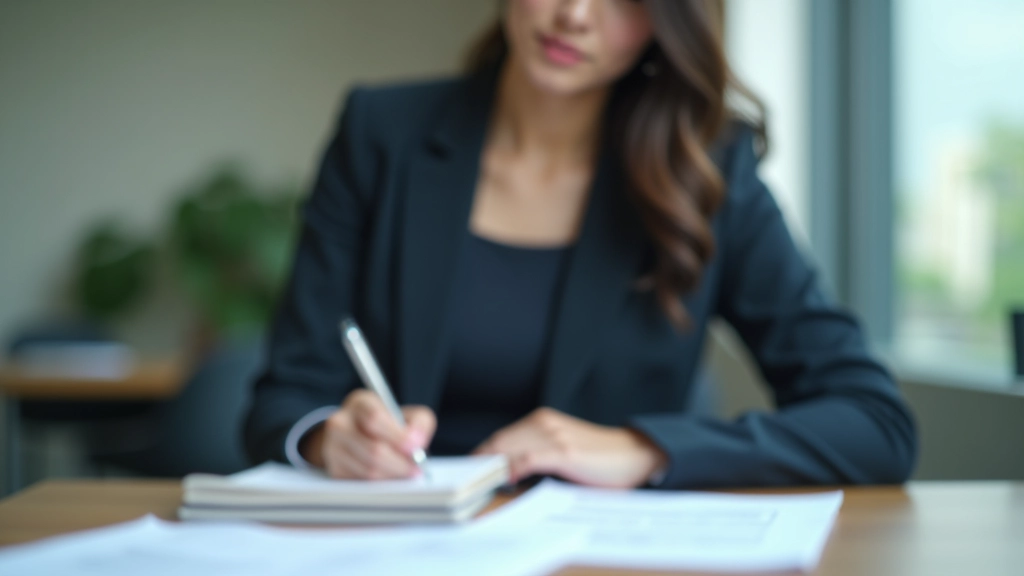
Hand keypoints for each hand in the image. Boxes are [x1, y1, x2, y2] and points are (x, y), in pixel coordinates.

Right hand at [300, 389, 435, 479]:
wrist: (362, 436)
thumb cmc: (390, 425)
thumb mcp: (408, 415)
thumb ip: (419, 424)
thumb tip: (416, 442)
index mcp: (360, 403)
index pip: (374, 418)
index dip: (397, 436)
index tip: (414, 448)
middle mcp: (340, 422)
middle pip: (372, 449)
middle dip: (400, 463)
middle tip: (416, 469)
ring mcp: (332, 447)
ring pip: (367, 470)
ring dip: (392, 476)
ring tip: (406, 474)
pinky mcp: (334, 469)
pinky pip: (361, 483)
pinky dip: (380, 485)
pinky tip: (390, 477)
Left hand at [473, 407, 666, 487]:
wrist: (634, 454)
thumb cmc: (599, 457)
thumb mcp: (562, 449)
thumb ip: (536, 454)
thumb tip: (506, 473)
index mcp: (542, 420)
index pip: (501, 437)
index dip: (481, 454)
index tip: (468, 471)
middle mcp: (545, 423)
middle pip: (499, 442)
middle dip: (480, 461)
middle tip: (466, 480)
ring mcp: (554, 436)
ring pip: (509, 449)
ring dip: (491, 466)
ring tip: (478, 482)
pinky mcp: (565, 452)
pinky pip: (528, 459)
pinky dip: (512, 469)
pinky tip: (505, 478)